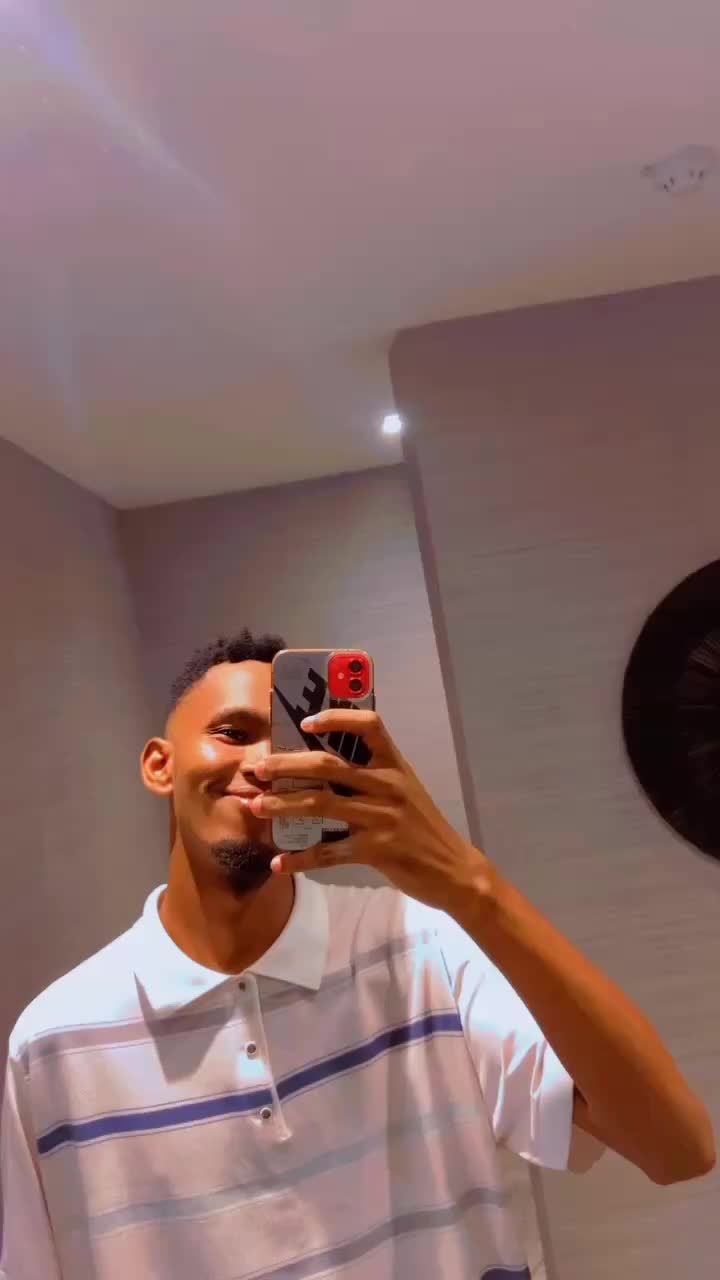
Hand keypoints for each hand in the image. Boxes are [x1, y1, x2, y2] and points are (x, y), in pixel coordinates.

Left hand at [251, 708, 492, 914]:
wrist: (454, 869)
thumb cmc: (422, 825)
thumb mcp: (404, 790)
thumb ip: (371, 774)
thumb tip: (320, 763)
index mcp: (395, 764)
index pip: (368, 726)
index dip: (335, 719)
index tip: (305, 722)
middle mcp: (388, 785)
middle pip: (329, 766)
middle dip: (287, 765)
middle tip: (258, 768)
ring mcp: (382, 818)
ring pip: (321, 804)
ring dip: (283, 805)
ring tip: (255, 807)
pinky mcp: (377, 850)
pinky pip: (330, 852)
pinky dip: (301, 858)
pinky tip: (280, 862)